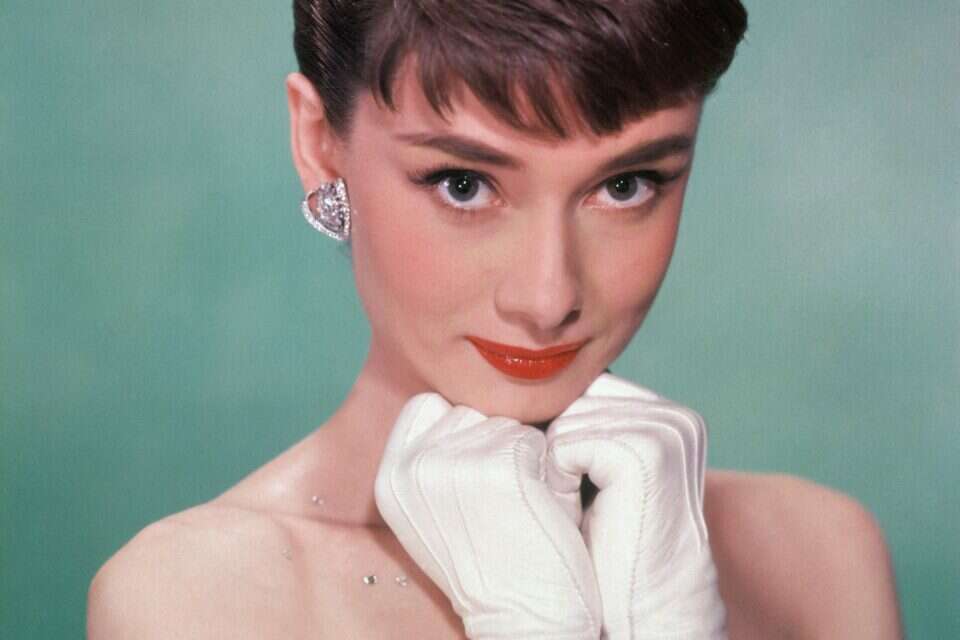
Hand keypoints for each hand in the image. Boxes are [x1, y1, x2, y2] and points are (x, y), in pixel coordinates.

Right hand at [374, 392, 602, 639]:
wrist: (524, 618)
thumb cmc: (492, 560)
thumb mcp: (435, 509)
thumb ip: (431, 456)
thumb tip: (455, 398)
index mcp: (389, 477)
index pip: (428, 406)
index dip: (463, 431)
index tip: (478, 477)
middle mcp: (411, 467)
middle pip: (469, 409)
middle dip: (494, 440)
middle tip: (502, 497)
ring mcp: (453, 463)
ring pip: (504, 420)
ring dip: (524, 453)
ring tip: (520, 504)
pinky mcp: (499, 465)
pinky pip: (534, 437)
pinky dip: (547, 467)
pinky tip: (540, 506)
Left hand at [544, 373, 726, 639]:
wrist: (640, 607)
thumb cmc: (607, 545)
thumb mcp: (597, 471)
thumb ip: (585, 422)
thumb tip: (526, 380)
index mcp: (668, 414)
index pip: (582, 388)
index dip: (560, 433)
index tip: (575, 481)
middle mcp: (674, 415)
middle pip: (572, 397)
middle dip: (558, 445)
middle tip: (581, 499)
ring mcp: (666, 429)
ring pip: (565, 419)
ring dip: (555, 465)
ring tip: (583, 508)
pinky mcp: (647, 450)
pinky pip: (566, 444)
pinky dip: (559, 480)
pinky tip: (583, 513)